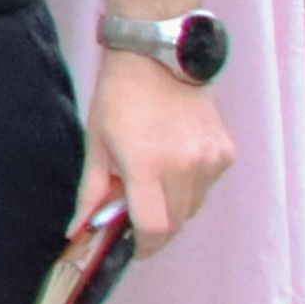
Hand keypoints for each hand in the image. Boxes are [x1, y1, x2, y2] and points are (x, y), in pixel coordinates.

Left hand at [84, 54, 234, 254]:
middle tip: (137, 210)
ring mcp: (211, 160)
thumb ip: (91, 194)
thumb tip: (78, 232)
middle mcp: (186, 166)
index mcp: (148, 166)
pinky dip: (191, 187)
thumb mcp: (96, 145)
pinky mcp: (226, 152)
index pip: (155, 229)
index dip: (143, 246)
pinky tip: (175, 161)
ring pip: (194, 207)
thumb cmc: (120, 98)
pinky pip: (207, 187)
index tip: (132, 246)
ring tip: (154, 178)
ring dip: (173, 207)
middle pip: (176, 224)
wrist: (159, 57)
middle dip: (155, 227)